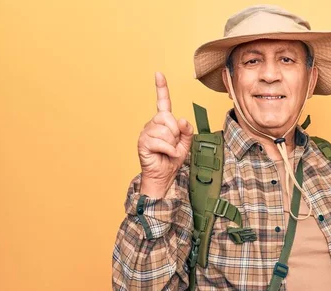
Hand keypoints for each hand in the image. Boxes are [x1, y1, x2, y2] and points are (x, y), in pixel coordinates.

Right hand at [138, 72, 193, 197]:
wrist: (163, 175)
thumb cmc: (172, 159)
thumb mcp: (185, 143)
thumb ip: (187, 131)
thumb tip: (182, 120)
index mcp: (163, 121)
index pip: (162, 101)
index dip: (161, 87)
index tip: (158, 73)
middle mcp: (153, 123)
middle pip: (168, 118)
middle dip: (176, 133)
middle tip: (173, 144)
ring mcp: (146, 132)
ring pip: (166, 131)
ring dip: (172, 144)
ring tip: (168, 150)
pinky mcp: (143, 142)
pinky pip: (162, 142)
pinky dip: (169, 150)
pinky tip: (165, 155)